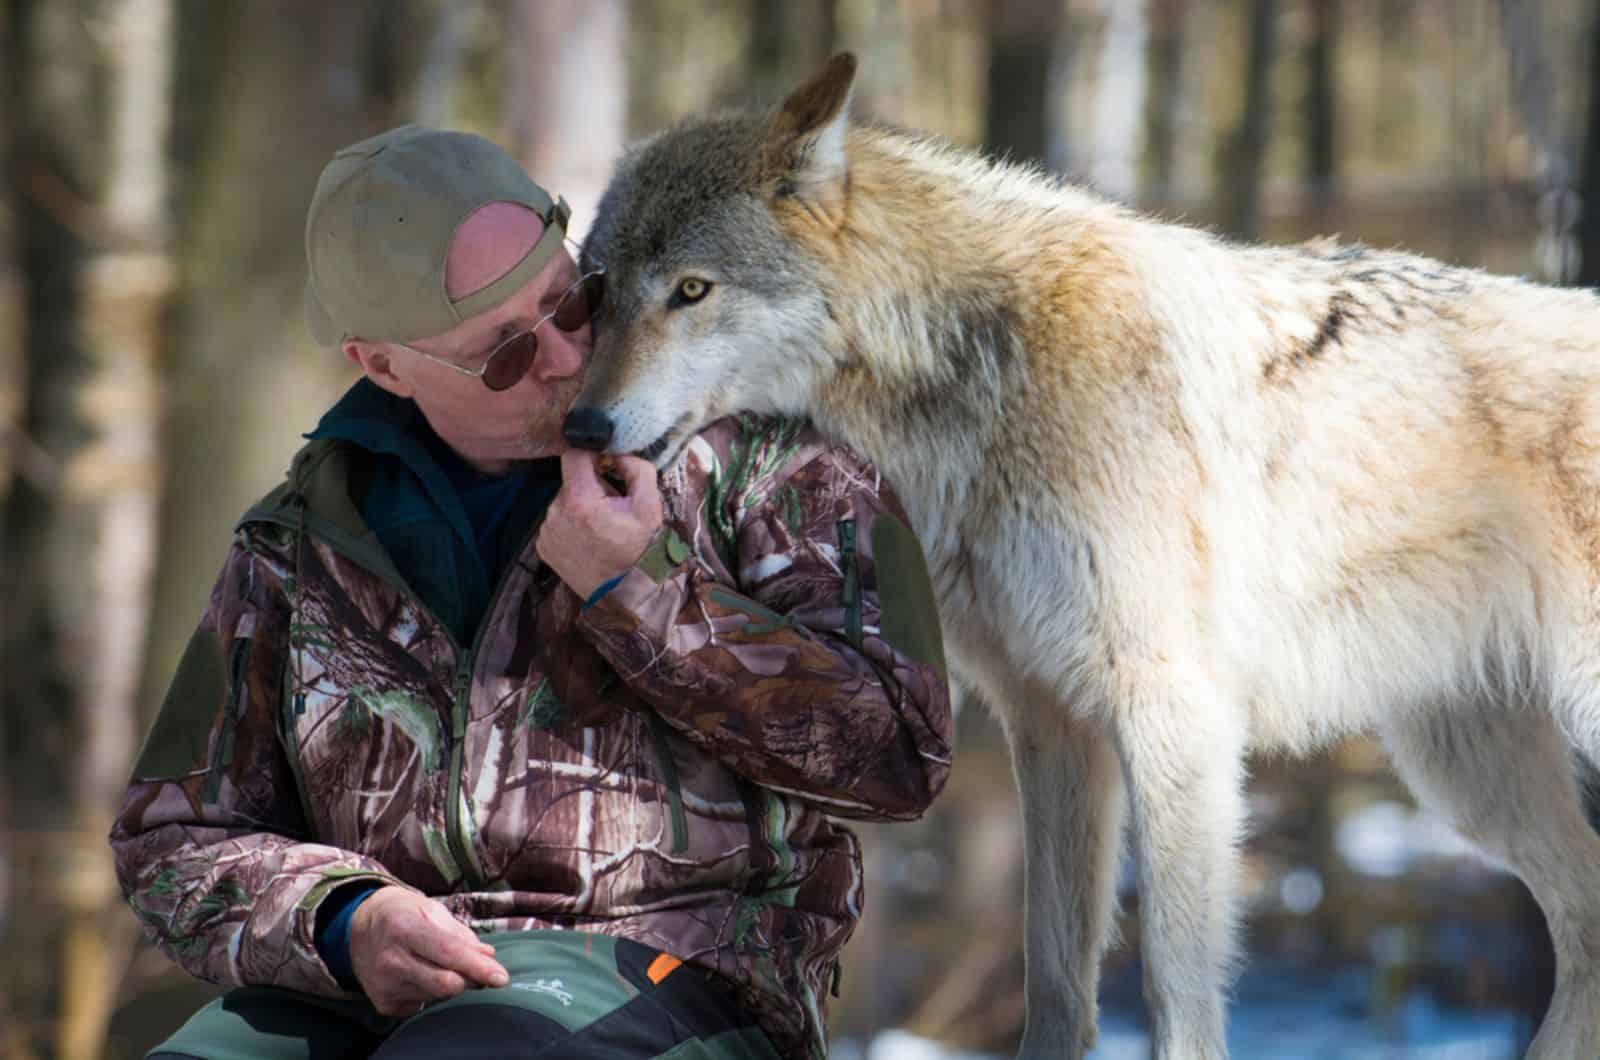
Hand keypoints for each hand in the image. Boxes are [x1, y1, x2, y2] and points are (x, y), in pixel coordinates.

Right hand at [348, 886, 507, 1015]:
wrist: (359, 930)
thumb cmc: (402, 915)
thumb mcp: (430, 910)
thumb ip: (461, 934)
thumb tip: (488, 956)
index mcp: (404, 928)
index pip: (448, 953)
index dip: (478, 967)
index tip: (502, 977)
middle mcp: (391, 960)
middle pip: (446, 983)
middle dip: (472, 979)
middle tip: (483, 971)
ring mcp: (385, 985)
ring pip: (438, 996)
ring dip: (453, 983)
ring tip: (442, 964)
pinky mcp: (384, 1003)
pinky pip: (424, 1004)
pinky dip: (432, 991)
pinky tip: (422, 974)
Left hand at [537, 450, 663, 598]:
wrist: (625, 593)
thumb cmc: (639, 549)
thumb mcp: (650, 505)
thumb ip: (637, 469)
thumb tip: (619, 452)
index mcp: (580, 500)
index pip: (573, 456)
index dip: (590, 455)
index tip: (604, 465)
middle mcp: (556, 513)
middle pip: (570, 481)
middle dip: (590, 486)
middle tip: (610, 507)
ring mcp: (546, 531)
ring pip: (563, 502)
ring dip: (579, 506)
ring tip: (599, 528)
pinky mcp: (543, 546)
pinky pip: (556, 522)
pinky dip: (570, 525)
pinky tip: (587, 540)